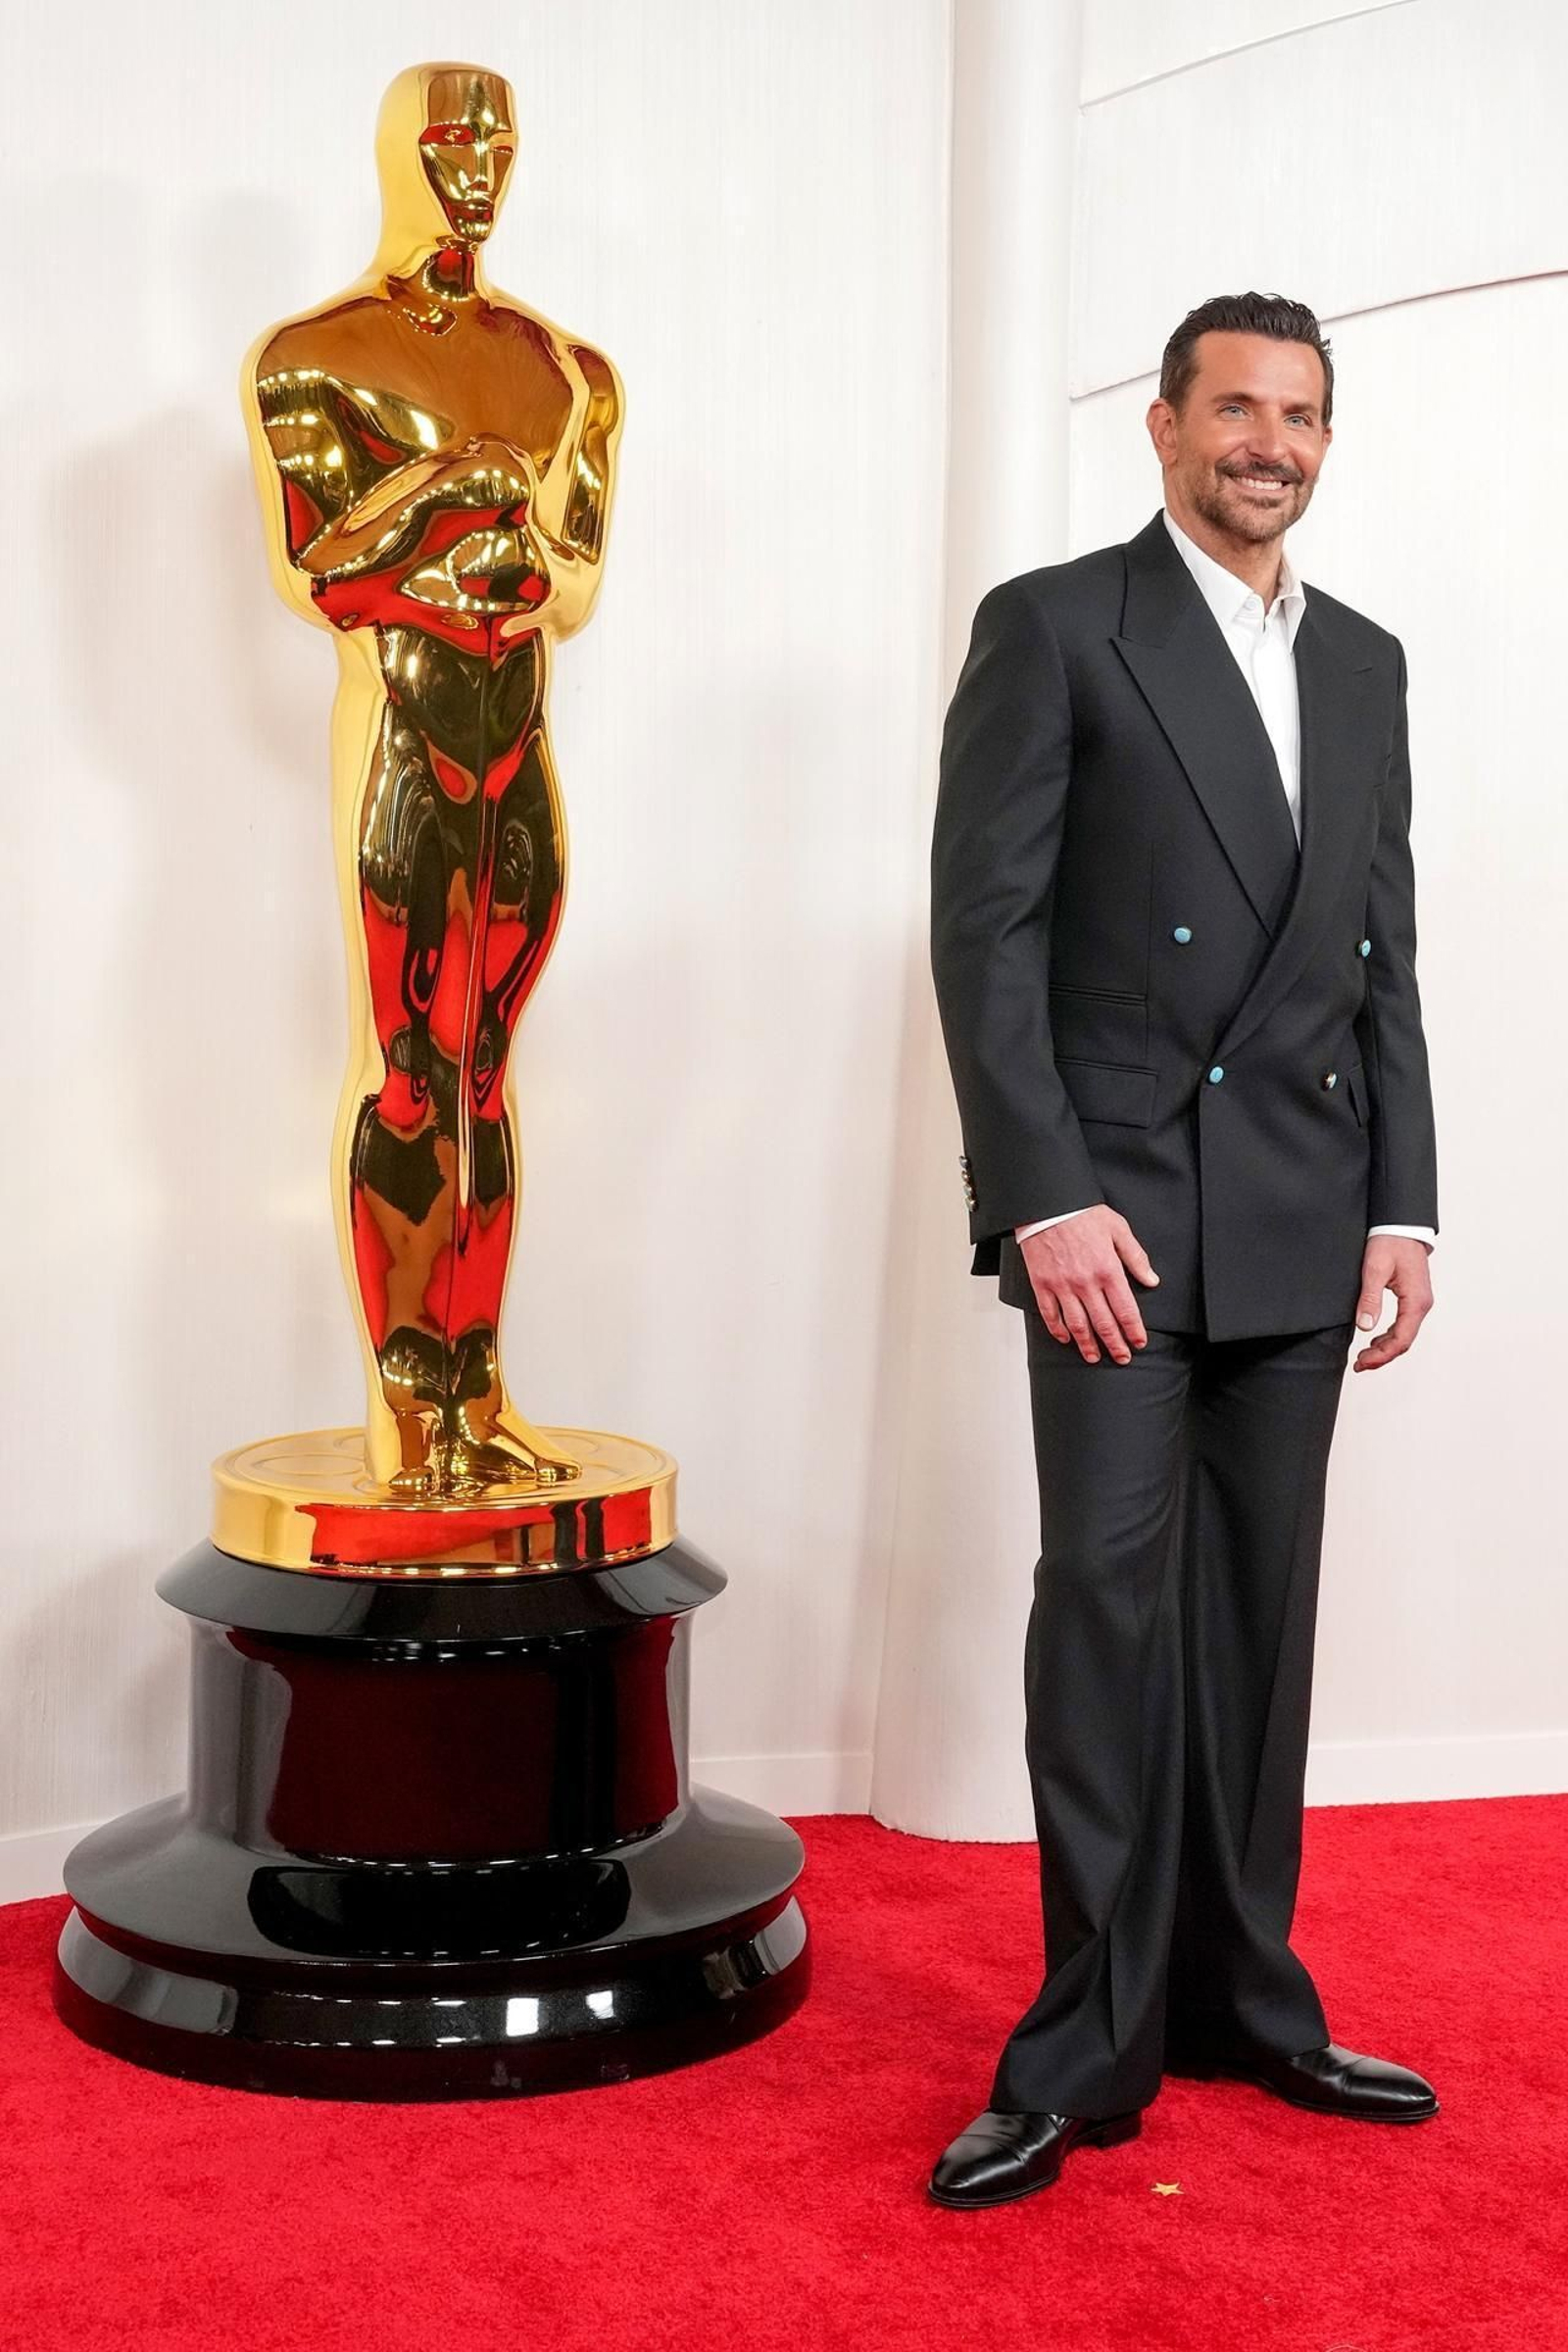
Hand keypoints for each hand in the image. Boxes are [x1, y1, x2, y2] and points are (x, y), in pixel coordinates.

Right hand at [1019, 1206, 1159, 1363]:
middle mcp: (1086, 1283)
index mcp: (1108, 1270)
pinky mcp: (1042, 1284)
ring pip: (1077, 1325)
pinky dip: (1058, 1330)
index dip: (1133, 1330)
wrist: (1048, 1204)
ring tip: (1094, 1357)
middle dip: (1115, 1345)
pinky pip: (1050, 1315)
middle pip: (1103, 1324)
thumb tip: (1152, 1280)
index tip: (1138, 1343)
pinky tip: (1066, 1339)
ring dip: (1087, 1345)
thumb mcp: (1118, 1229)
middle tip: (1121, 1358)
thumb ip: (1136, 1258)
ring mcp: (1062, 1286)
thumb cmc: (1082, 1213)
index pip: (1125, 1310)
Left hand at [1351, 1236, 1433, 1371]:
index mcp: (1415, 1301)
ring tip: (1363, 1357)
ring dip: (1385, 1348)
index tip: (1362, 1362)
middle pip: (1404, 1341)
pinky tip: (1374, 1340)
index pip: (1401, 1339)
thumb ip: (1370, 1298)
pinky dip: (1388, 1336)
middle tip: (1359, 1364)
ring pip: (1404, 1335)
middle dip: (1382, 1356)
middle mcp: (1421, 1304)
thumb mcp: (1375, 1268)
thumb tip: (1366, 1326)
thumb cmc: (1391, 1242)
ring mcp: (1418, 1302)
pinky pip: (1403, 1324)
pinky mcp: (1412, 1298)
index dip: (1381, 1355)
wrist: (1402, 1225)